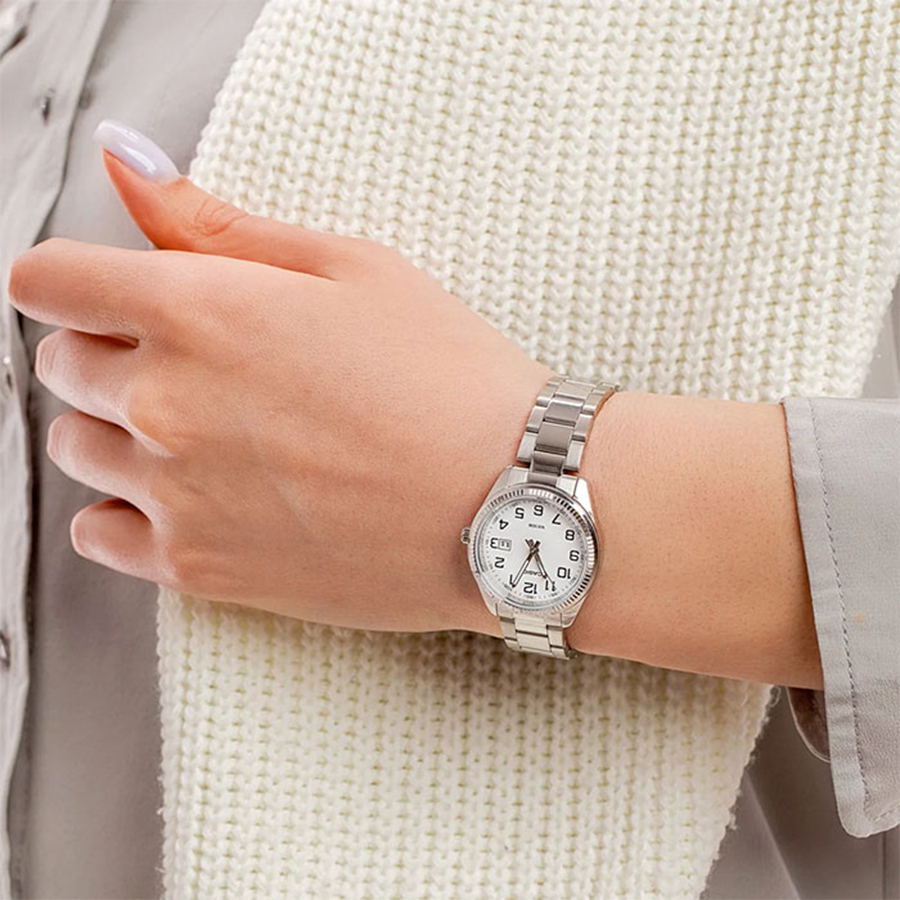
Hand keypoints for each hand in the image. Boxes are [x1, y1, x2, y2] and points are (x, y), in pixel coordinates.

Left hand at [7, 142, 552, 635]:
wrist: (508, 502)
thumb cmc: (447, 377)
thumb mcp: (350, 266)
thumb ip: (218, 222)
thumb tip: (127, 167)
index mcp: (196, 311)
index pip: (50, 280)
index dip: (74, 278)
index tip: (104, 292)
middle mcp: (165, 404)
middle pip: (62, 365)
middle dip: (112, 351)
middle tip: (201, 363)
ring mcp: (176, 494)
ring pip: (77, 448)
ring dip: (119, 430)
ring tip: (209, 433)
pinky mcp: (200, 569)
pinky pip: (98, 535)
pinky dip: (125, 511)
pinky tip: (192, 496)